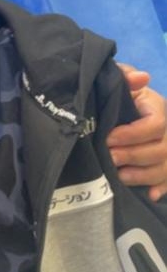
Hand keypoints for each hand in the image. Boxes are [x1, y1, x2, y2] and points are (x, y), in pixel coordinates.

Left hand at [108, 64, 166, 200]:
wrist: (118, 104)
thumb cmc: (118, 92)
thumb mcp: (118, 79)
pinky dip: (161, 188)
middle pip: (161, 150)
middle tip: (110, 158)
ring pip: (165, 167)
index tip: (109, 137)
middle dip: (134, 156)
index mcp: (157, 109)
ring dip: (143, 175)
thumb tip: (141, 77)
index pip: (156, 125)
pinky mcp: (164, 165)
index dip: (134, 134)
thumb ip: (124, 75)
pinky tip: (150, 195)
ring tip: (120, 175)